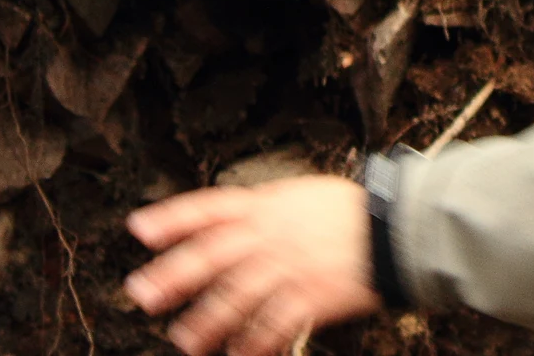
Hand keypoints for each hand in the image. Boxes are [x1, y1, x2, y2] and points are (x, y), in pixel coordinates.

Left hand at [124, 175, 379, 355]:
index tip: (138, 229)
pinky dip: (255, 343)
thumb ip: (262, 209)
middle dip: (174, 275)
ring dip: (208, 320)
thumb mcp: (299, 194)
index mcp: (266, 205)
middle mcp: (272, 234)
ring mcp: (291, 266)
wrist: (395, 227)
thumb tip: (225, 221)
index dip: (172, 218)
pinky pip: (275, 324)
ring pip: (237, 296)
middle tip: (141, 295)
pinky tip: (240, 355)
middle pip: (213, 254)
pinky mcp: (312, 296)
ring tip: (184, 339)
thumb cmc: (347, 210)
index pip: (210, 207)